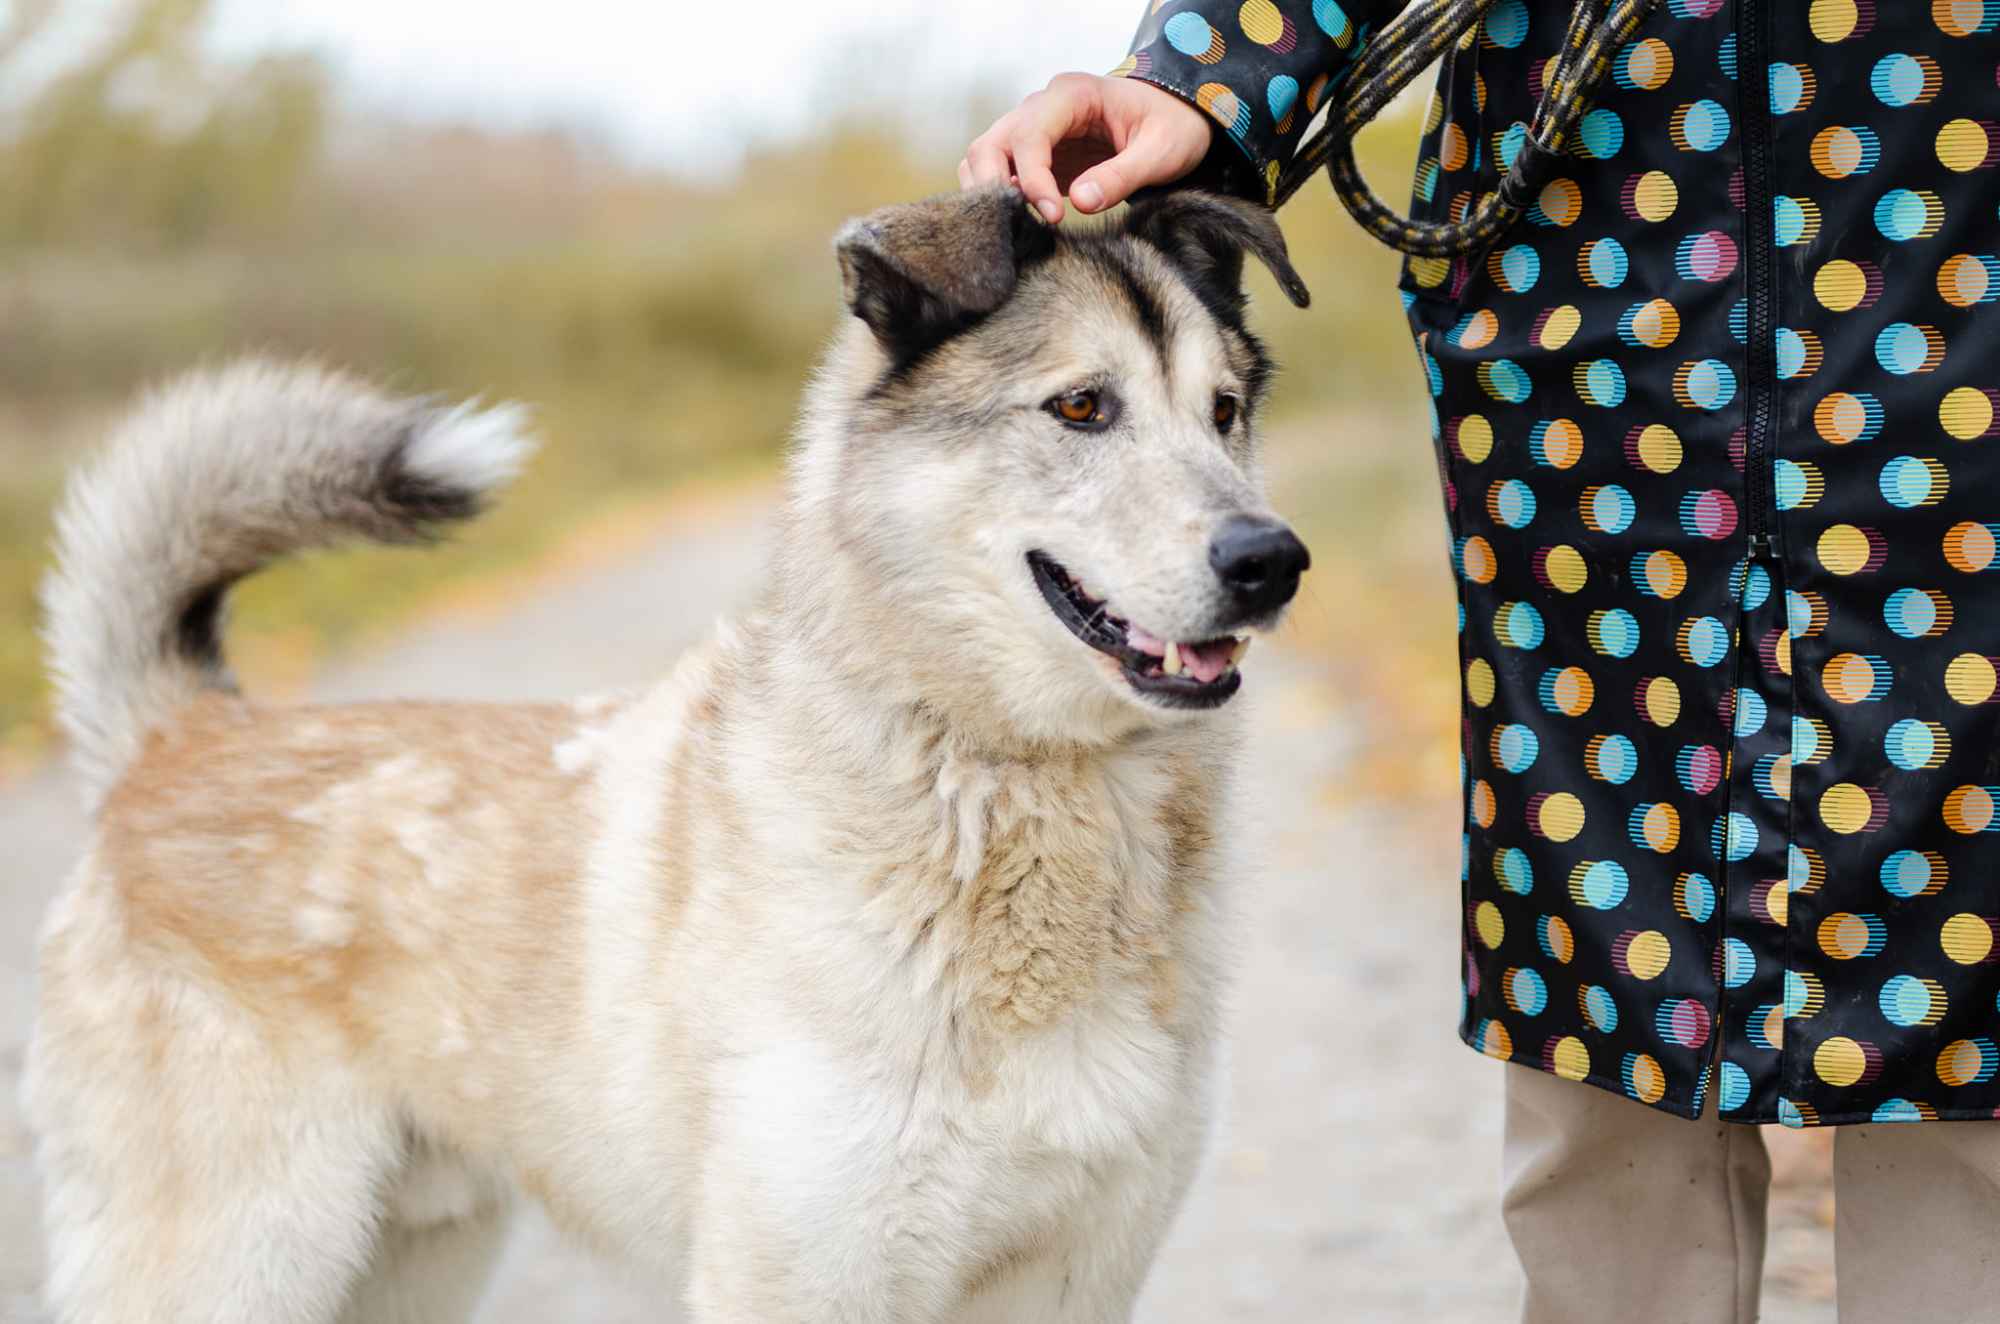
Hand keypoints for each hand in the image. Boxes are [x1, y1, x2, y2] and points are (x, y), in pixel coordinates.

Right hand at [960, 73, 1213, 222]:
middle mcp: (1043, 106)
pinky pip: (999, 174)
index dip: (1033, 179)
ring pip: (984, 158)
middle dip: (995, 188)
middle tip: (1018, 228)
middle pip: (991, 144)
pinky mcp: (1035, 154)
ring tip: (1017, 229)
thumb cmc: (1173, 127)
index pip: (1029, 135)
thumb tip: (1079, 202)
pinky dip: (999, 199)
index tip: (1052, 216)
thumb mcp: (1160, 152)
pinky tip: (1021, 224)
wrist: (1177, 118)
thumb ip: (1121, 176)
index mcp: (1072, 94)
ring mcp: (1034, 129)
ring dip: (990, 194)